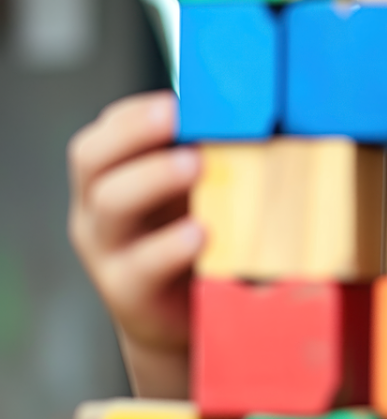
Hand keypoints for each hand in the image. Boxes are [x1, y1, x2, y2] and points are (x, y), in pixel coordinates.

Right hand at [68, 91, 201, 396]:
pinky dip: (171, 246)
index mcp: (112, 175)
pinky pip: (142, 265)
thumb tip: (263, 113)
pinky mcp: (128, 291)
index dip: (135, 113)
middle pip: (92, 158)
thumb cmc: (195, 238)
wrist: (184, 318)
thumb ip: (212, 155)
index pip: (106, 131)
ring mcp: (108, 249)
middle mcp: (99, 207)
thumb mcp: (198, 192)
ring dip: (154, 178)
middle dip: (135, 132)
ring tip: (196, 165)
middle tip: (177, 117)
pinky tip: (202, 232)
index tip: (176, 100)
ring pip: (112, 204)